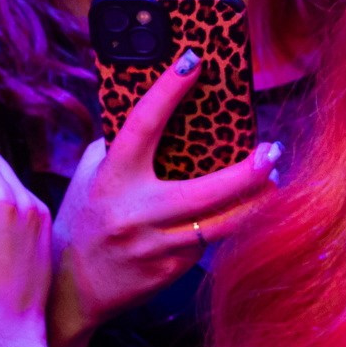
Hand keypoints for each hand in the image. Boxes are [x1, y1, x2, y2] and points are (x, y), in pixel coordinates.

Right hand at [47, 49, 283, 346]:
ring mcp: (154, 245)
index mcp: (111, 178)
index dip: (167, 90)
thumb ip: (120, 147)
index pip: (142, 125)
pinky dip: (226, 225)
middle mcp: (134, 212)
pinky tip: (237, 213)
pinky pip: (208, 244)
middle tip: (272, 150)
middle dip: (246, 171)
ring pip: (220, 224)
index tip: (194, 60)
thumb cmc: (84, 219)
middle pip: (206, 191)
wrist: (72, 286)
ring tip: (274, 182)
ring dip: (255, 202)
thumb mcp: (91, 177)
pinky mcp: (170, 270)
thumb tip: (163, 110)